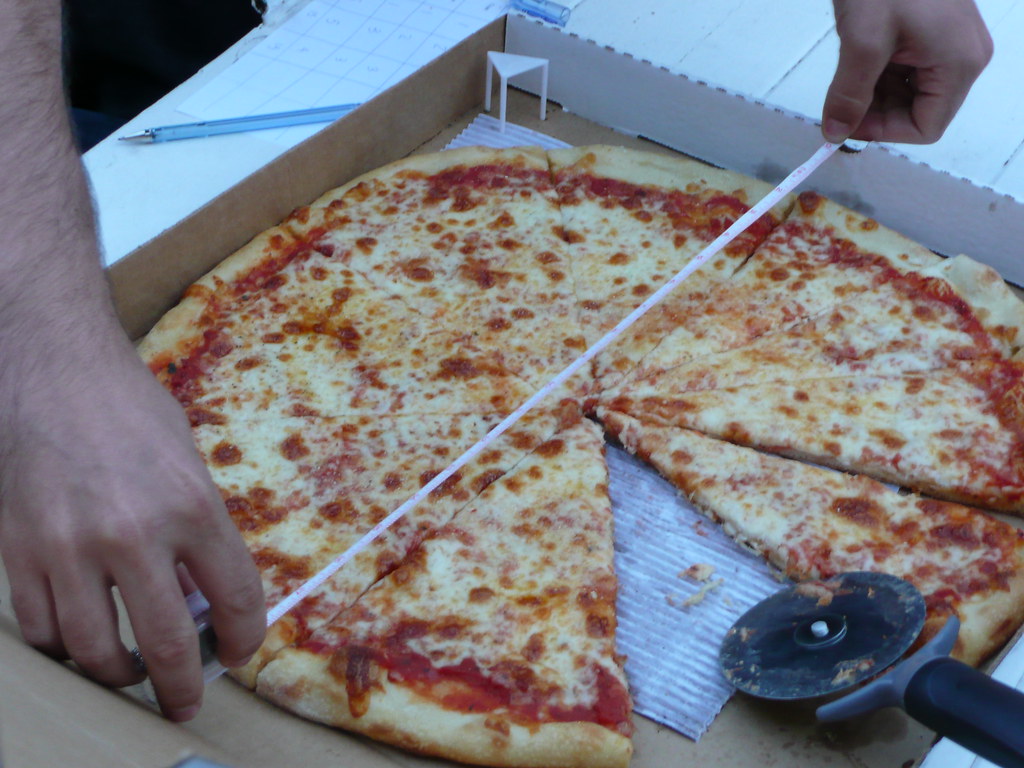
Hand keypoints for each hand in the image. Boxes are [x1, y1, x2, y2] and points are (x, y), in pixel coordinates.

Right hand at [0, 333, 265, 720]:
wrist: (52, 373)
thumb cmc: (129, 410)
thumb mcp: (187, 464)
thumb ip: (198, 532)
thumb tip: (197, 594)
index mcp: (192, 507)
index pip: (235, 598)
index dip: (243, 637)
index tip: (237, 651)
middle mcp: (134, 534)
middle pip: (166, 644)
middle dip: (183, 686)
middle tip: (185, 700)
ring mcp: (71, 548)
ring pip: (95, 650)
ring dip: (118, 674)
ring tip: (131, 673)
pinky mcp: (21, 551)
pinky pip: (42, 628)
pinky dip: (64, 646)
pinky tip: (80, 637)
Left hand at [822, 0, 992, 143]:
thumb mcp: (862, 41)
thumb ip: (849, 94)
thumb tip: (835, 135)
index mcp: (959, 64)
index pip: (926, 128)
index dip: (883, 131)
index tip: (846, 121)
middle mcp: (965, 57)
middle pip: (920, 112)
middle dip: (878, 112)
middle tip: (841, 99)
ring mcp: (953, 44)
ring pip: (912, 93)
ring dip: (876, 94)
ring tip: (850, 71)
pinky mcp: (937, 33)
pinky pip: (911, 70)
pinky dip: (882, 75)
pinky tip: (860, 59)